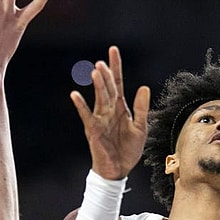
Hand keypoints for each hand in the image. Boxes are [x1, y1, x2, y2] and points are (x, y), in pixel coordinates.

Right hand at [71, 46, 149, 179]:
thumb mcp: (140, 128)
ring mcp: (100, 119)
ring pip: (99, 98)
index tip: (113, 50)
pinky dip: (81, 106)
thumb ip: (141, 108)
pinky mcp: (94, 131)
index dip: (115, 67)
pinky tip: (75, 95)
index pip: (117, 82)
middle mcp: (109, 110)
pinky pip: (87, 116)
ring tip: (96, 71)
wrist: (119, 170)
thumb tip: (144, 87)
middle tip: (102, 61)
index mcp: (120, 108)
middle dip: (105, 74)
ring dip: (98, 85)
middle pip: (107, 88)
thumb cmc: (128, 150)